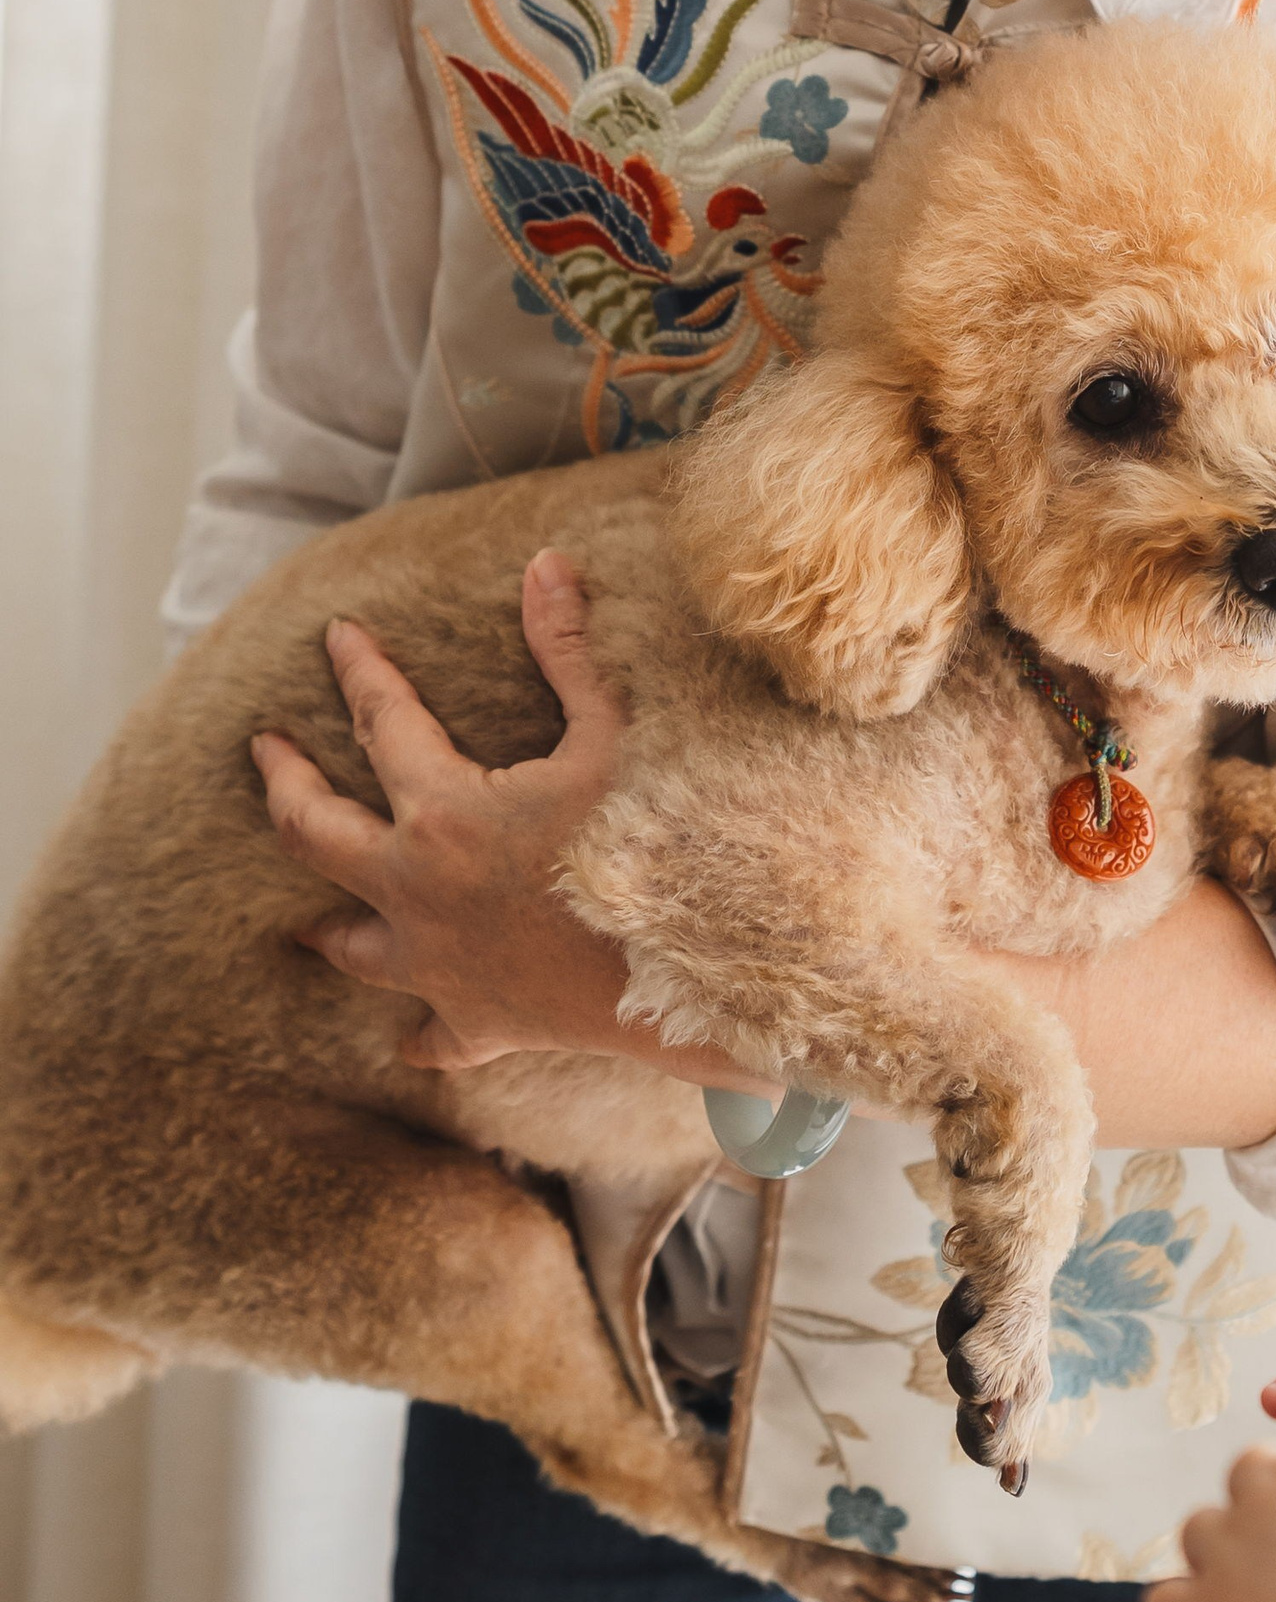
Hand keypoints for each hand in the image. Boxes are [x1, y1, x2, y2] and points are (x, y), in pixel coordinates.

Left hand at [254, 550, 777, 1093]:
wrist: (683, 975)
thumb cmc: (652, 845)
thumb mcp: (612, 736)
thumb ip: (566, 650)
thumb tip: (543, 564)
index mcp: (443, 812)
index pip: (380, 720)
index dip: (360, 670)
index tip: (338, 634)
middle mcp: (414, 891)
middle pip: (314, 833)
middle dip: (284, 783)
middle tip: (265, 750)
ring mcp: (435, 964)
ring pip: (351, 946)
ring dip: (326, 927)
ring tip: (303, 921)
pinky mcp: (474, 1021)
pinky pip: (430, 1036)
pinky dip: (420, 1034)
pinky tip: (411, 1037)